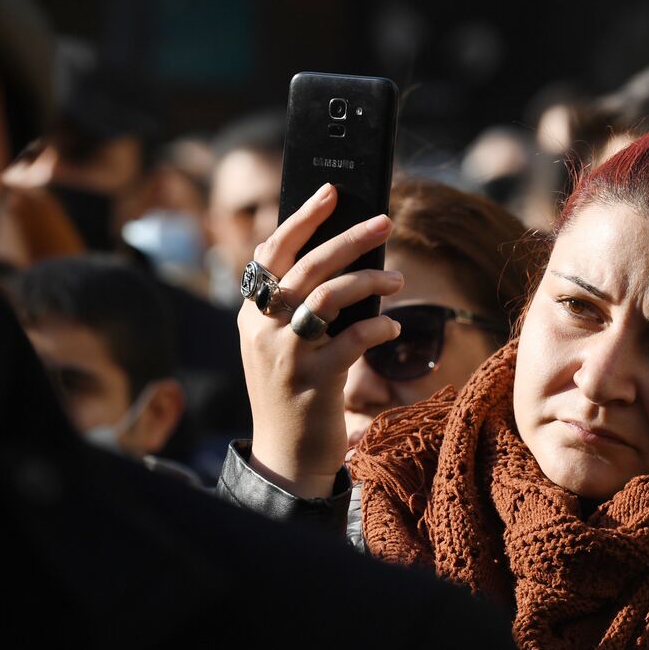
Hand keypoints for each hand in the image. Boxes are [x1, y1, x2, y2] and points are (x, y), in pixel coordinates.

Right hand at [238, 183, 403, 497]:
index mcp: (251, 313)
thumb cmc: (295, 393)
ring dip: (370, 281)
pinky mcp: (313, 382)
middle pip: (307, 266)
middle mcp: (262, 328)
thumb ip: (298, 306)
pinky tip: (391, 329)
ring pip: (330, 297)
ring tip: (397, 281)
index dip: (301, 219)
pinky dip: (377, 329)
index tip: (332, 193)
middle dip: (350, 237)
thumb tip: (341, 261)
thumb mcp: (283, 345)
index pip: (272, 253)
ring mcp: (286, 355)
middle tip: (384, 220)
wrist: (286, 456)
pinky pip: (352, 340)